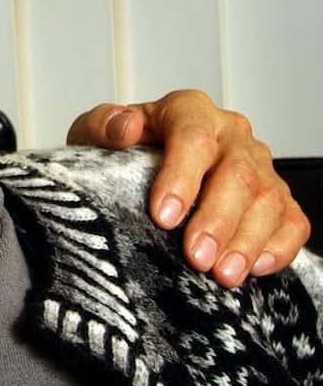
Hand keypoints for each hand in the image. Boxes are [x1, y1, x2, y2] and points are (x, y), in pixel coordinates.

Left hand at [66, 89, 308, 287]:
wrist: (134, 168)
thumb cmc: (117, 151)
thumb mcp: (93, 134)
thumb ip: (102, 126)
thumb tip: (124, 128)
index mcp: (188, 110)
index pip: (193, 137)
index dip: (181, 178)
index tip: (163, 217)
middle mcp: (230, 133)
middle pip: (237, 174)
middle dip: (217, 220)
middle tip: (196, 257)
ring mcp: (258, 164)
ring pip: (268, 199)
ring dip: (247, 240)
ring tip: (223, 274)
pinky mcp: (276, 195)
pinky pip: (292, 219)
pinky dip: (279, 245)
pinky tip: (255, 268)